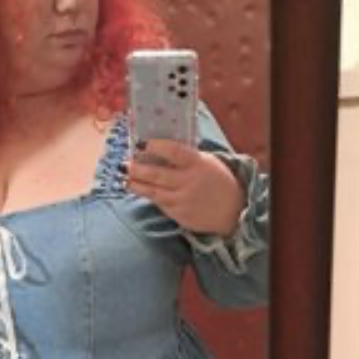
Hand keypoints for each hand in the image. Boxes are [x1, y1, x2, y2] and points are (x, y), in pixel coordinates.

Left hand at [123, 140, 245, 237]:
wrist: (234, 211)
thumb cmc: (217, 181)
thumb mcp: (207, 162)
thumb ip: (186, 156)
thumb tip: (159, 147)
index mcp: (198, 164)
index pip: (174, 152)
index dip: (156, 147)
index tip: (141, 143)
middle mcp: (189, 182)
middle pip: (157, 174)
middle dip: (137, 169)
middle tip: (124, 163)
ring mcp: (184, 201)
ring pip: (153, 192)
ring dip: (136, 184)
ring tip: (125, 178)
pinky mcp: (180, 215)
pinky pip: (160, 204)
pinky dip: (148, 196)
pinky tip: (138, 189)